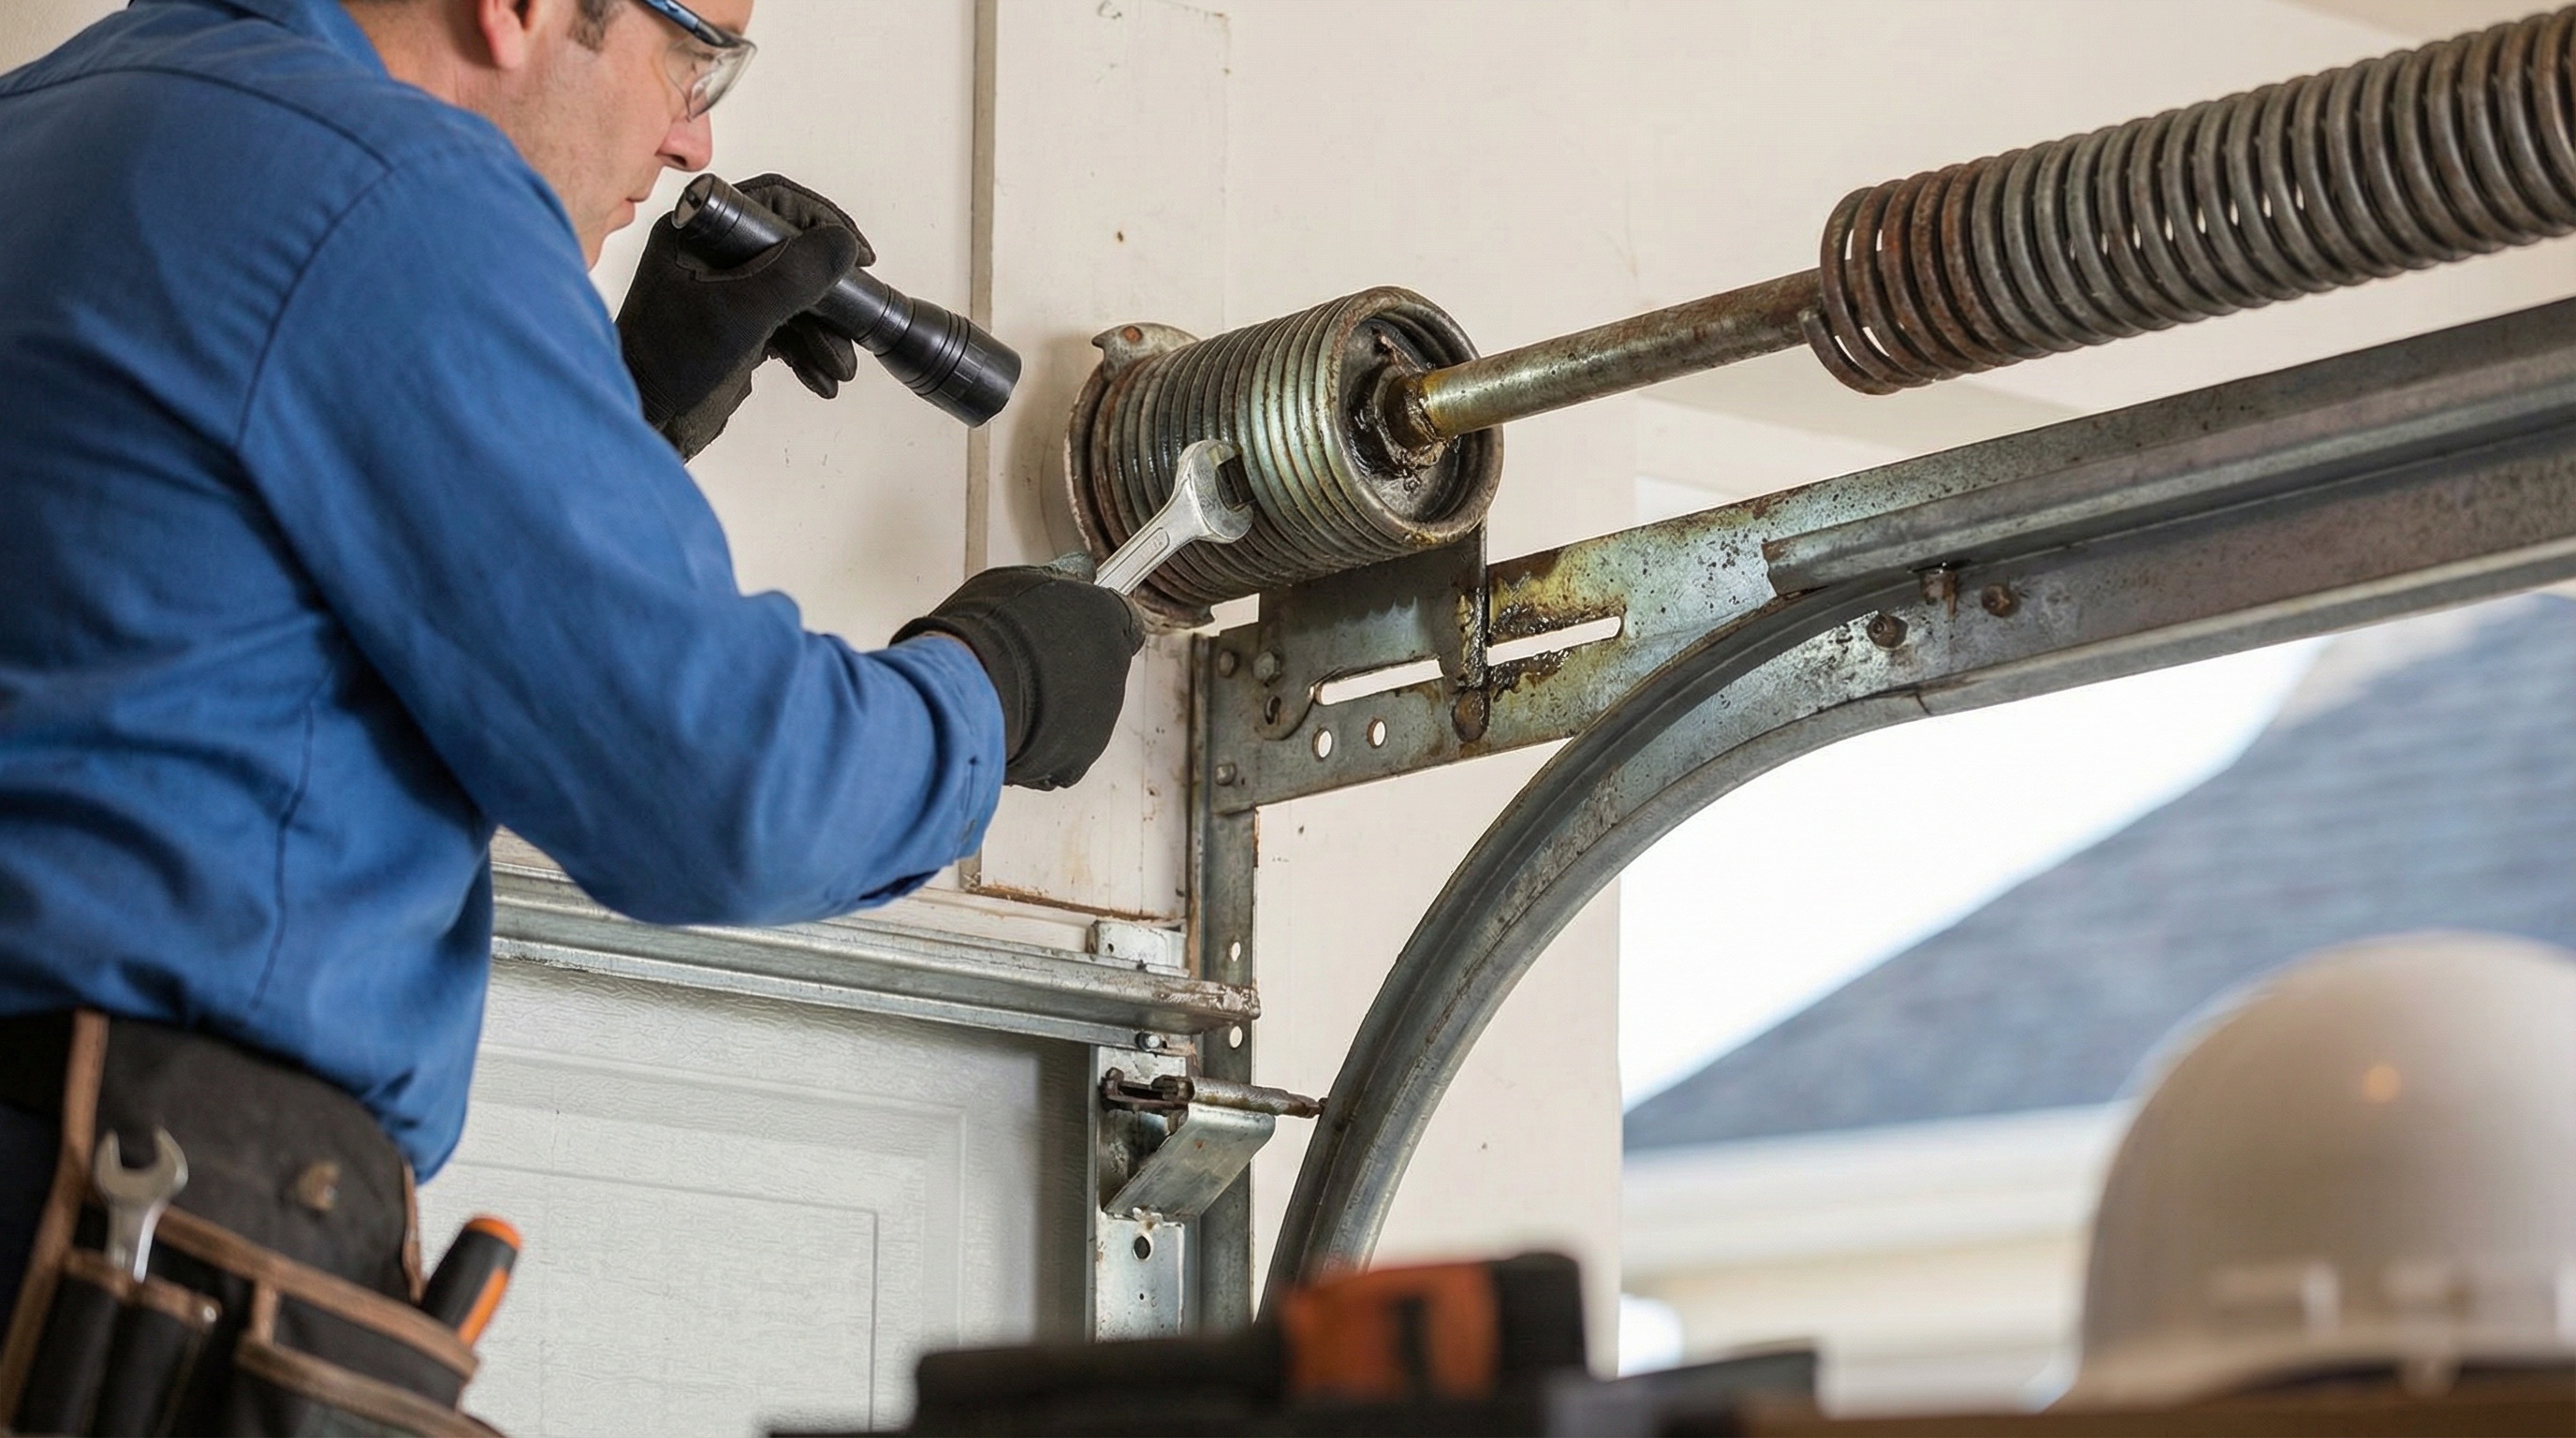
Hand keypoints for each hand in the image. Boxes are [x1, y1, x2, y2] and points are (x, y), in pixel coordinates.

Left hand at [617, 174, 872, 459]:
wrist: (647, 419)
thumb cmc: (668, 362)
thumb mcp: (740, 312)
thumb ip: (794, 275)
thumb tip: (842, 244)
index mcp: (697, 231)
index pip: (772, 203)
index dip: (821, 222)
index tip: (855, 254)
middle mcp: (712, 254)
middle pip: (792, 252)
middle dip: (828, 294)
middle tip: (855, 318)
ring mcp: (725, 291)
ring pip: (794, 295)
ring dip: (824, 332)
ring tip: (839, 365)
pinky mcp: (737, 327)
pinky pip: (786, 326)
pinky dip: (807, 351)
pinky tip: (821, 378)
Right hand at [897, 568, 1146, 789]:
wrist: (970, 688)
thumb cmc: (988, 627)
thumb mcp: (1022, 580)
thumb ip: (1061, 578)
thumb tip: (1080, 570)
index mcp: (1110, 620)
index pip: (1124, 620)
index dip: (1096, 624)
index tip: (1074, 626)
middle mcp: (1115, 671)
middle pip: (1098, 669)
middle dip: (1066, 668)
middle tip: (1024, 662)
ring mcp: (1100, 721)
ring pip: (1078, 713)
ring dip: (1052, 707)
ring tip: (1007, 696)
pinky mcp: (1076, 761)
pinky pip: (1060, 753)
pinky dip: (1039, 746)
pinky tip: (1009, 726)